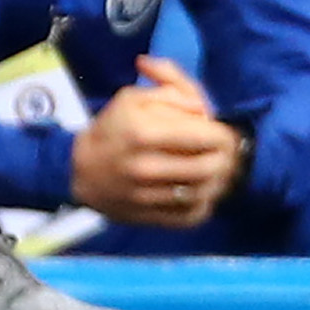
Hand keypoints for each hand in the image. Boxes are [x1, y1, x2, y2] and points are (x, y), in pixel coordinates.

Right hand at [69, 59, 246, 227]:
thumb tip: (203, 108)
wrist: (82, 171)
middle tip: (227, 150)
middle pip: (208, 166)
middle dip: (226, 157)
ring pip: (204, 192)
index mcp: (144, 132)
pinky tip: (204, 190)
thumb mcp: (133, 96)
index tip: (222, 130)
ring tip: (219, 168)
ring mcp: (151, 197)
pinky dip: (206, 203)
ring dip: (219, 180)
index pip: (202, 136)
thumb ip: (171, 90)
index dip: (222, 133)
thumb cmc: (111, 128)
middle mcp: (148, 167)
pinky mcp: (154, 219)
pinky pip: (192, 215)